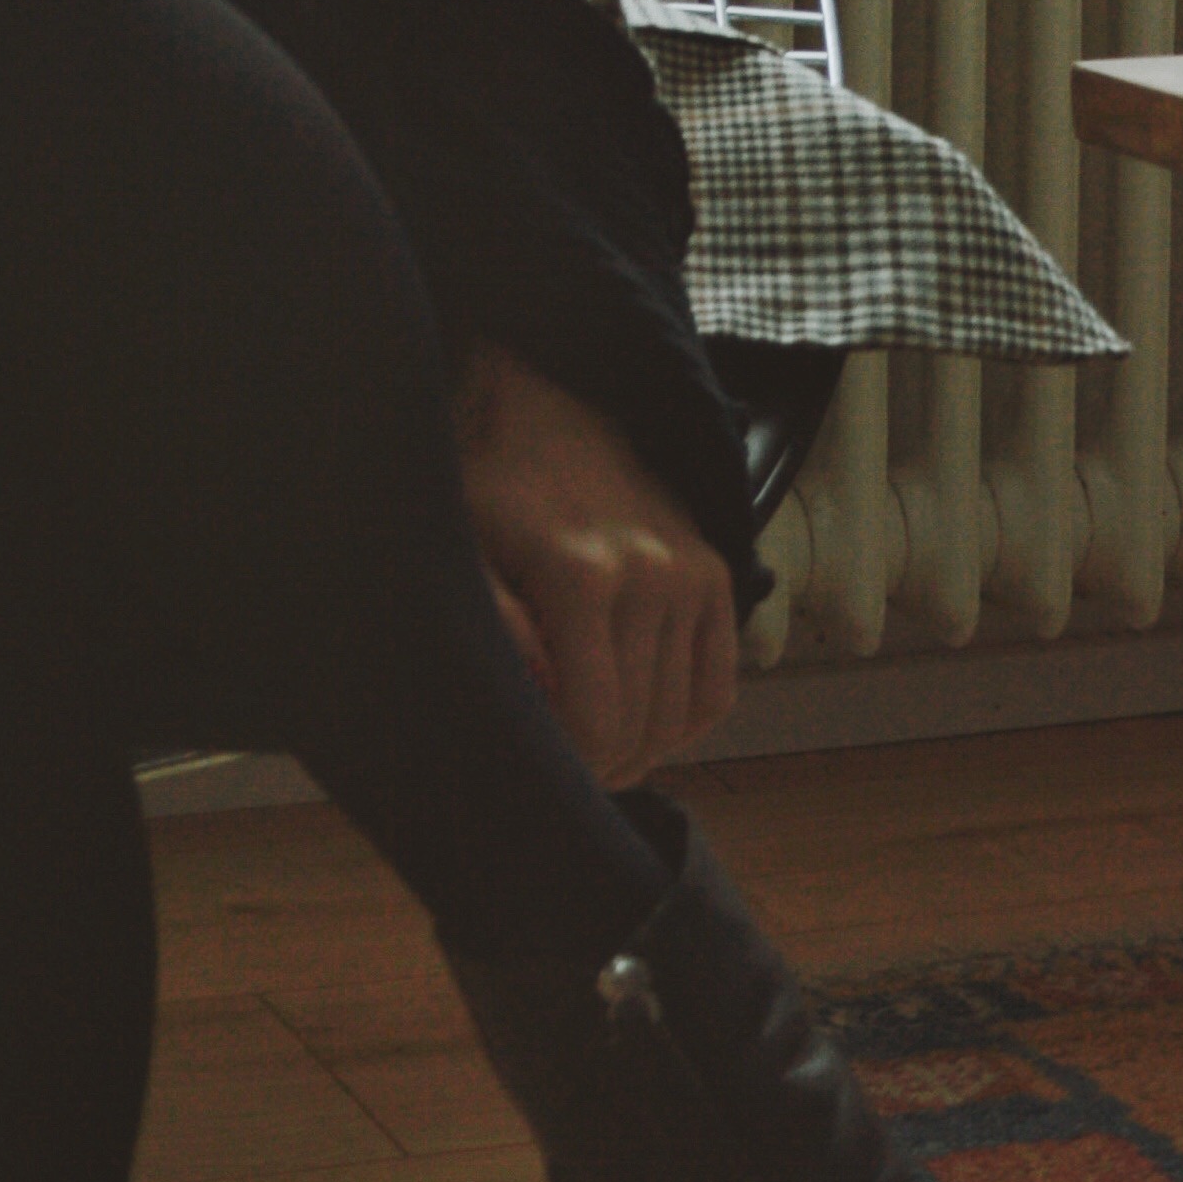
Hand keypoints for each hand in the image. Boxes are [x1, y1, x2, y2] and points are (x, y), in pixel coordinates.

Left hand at [456, 349, 741, 784]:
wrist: (549, 410)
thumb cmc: (489, 490)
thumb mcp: (463, 549)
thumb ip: (494, 625)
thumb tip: (535, 699)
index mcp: (582, 574)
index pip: (598, 722)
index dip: (571, 766)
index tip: (540, 769)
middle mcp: (651, 574)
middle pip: (642, 727)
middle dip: (603, 765)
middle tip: (564, 771)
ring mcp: (691, 571)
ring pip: (681, 714)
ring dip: (643, 750)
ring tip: (598, 751)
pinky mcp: (714, 571)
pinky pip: (719, 684)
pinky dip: (686, 721)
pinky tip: (644, 723)